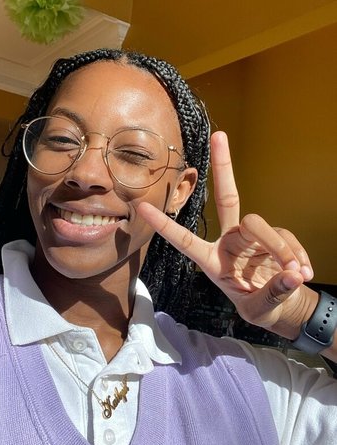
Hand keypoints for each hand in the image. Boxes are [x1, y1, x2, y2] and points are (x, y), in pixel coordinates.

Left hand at [138, 131, 317, 338]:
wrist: (282, 305)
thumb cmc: (259, 305)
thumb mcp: (260, 309)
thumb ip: (272, 294)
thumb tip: (292, 274)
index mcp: (212, 261)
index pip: (185, 241)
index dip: (165, 225)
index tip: (142, 207)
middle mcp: (229, 241)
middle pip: (228, 199)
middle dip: (223, 167)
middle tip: (219, 135)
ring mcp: (251, 236)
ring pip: (262, 225)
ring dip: (281, 250)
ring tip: (296, 275)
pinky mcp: (275, 235)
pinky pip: (286, 238)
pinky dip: (297, 255)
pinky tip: (303, 273)